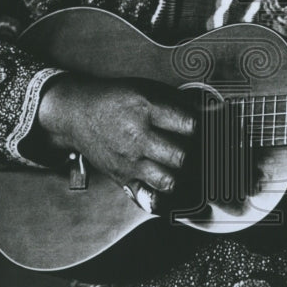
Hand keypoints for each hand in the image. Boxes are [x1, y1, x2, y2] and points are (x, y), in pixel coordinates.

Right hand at [36, 73, 198, 208]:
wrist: (78, 113)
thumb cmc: (115, 99)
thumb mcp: (146, 88)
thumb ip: (176, 100)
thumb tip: (208, 110)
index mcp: (146, 110)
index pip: (189, 125)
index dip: (200, 126)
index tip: (200, 126)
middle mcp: (137, 137)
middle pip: (181, 156)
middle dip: (191, 152)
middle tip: (191, 146)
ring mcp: (129, 161)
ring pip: (168, 180)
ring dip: (178, 174)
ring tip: (177, 164)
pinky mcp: (121, 177)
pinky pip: (147, 198)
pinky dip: (161, 197)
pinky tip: (166, 186)